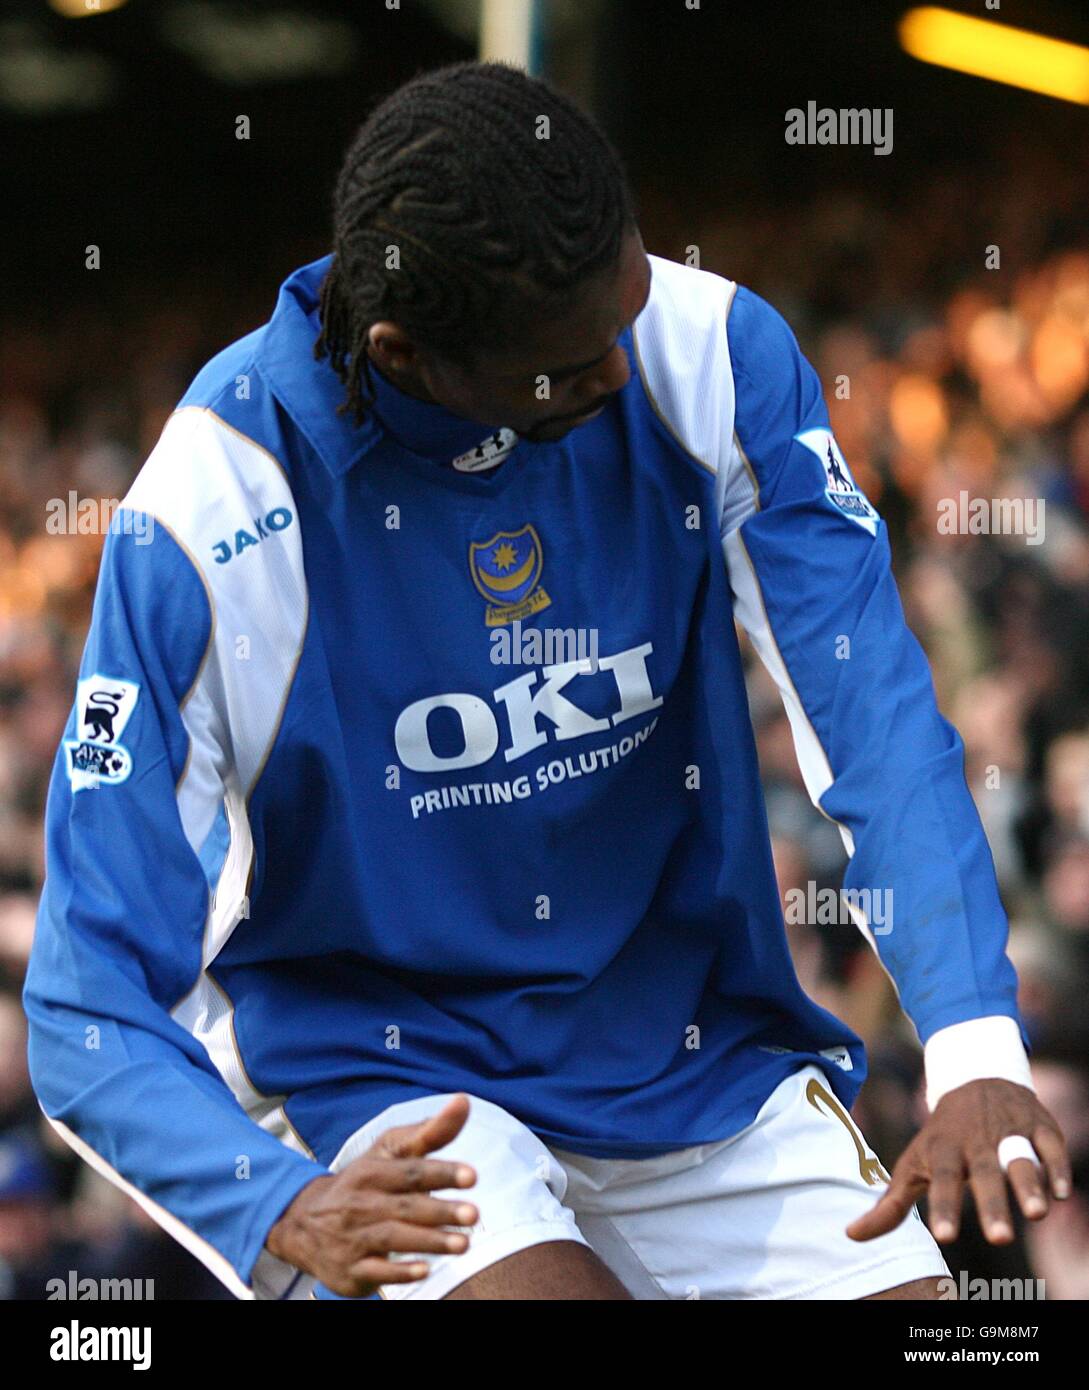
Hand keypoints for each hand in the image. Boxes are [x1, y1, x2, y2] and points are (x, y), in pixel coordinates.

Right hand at [266, 1093, 477, 1296]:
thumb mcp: (389, 1153)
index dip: (441, 1172)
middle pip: (405, 1206)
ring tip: (464, 1243)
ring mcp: (353, 1237)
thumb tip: (463, 1101)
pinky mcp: (350, 1269)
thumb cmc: (362, 1183)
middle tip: (474, 1214)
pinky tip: (424, 1270)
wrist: (302, 1223)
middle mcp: (361, 1203)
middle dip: (440, 1211)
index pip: (410, 1171)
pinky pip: (375, 1271)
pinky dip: (399, 1271)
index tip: (472, 1176)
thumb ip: (430, 1132)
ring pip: (393, 1238)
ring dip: (429, 1241)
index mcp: (372, 1171)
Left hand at [847, 1079, 1070, 1246]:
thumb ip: (890, 1204)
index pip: (942, 1178)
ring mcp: (1010, 1130)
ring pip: (1021, 1157)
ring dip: (1029, 1183)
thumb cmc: (942, 1137)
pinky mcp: (1039, 1125)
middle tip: (998, 1238)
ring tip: (1038, 1212)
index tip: (945, 1236)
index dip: (944, 1206)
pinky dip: (1058, 1166)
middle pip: (984, 1172)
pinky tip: (1062, 1191)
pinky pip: (1051, 1145)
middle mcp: (977, 1140)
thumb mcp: (914, 1162)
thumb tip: (851, 1235)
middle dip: (992, 1203)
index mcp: (944, 1149)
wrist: (975, 1077)